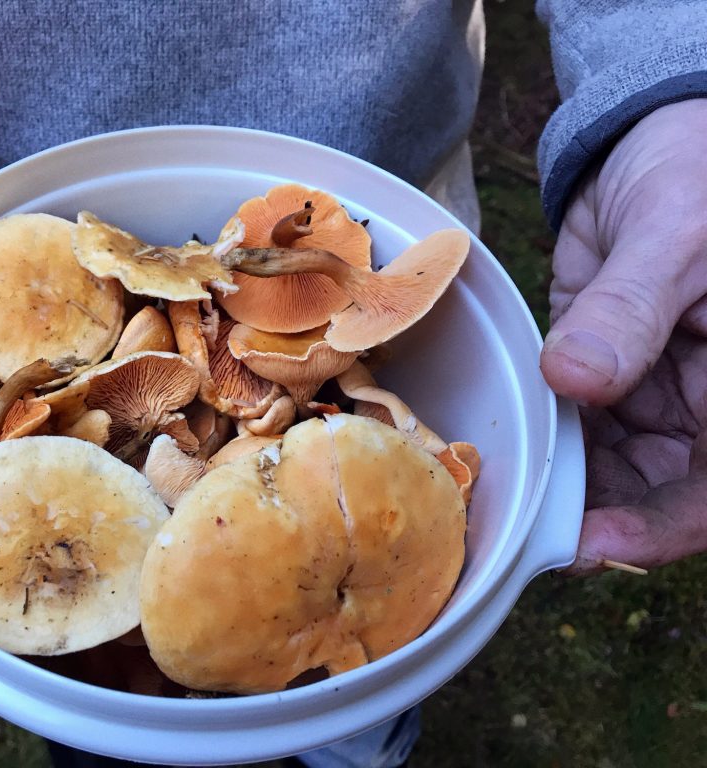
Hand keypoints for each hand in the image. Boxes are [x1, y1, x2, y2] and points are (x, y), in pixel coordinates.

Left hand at [541, 100, 706, 572]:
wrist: (654, 143)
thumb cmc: (696, 173)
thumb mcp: (676, 232)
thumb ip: (629, 308)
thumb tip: (578, 378)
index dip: (664, 528)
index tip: (592, 541)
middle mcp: (705, 403)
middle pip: (661, 494)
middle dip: (595, 517)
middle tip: (518, 529)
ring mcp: (654, 392)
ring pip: (612, 471)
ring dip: (561, 487)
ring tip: (499, 497)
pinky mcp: (602, 374)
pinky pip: (575, 428)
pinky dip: (543, 443)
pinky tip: (501, 451)